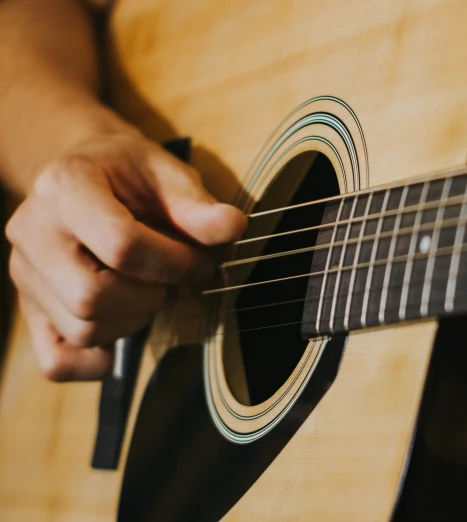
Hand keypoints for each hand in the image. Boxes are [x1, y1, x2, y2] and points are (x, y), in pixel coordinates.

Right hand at [5, 132, 246, 381]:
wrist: (85, 174)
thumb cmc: (129, 174)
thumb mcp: (167, 172)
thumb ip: (196, 205)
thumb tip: (232, 228)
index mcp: (66, 186)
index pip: (121, 245)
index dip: (174, 264)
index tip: (200, 263)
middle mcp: (32, 231)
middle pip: (92, 297)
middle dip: (150, 295)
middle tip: (170, 279)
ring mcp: (24, 273)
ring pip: (82, 329)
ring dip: (132, 320)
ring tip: (146, 289)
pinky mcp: (30, 308)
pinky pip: (57, 361)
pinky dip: (97, 361)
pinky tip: (122, 328)